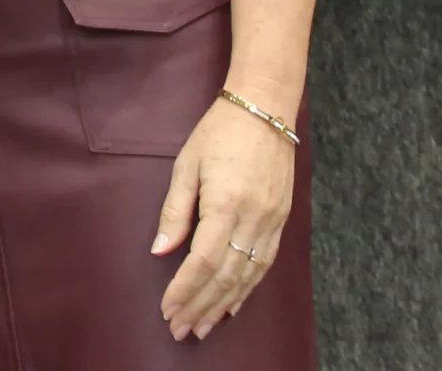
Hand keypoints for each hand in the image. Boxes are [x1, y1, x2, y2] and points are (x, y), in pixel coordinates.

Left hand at [153, 94, 297, 339]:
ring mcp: (272, 223)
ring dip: (224, 304)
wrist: (265, 112)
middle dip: (201, 306)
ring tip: (203, 326)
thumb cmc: (218, 134)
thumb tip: (160, 251)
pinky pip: (263, 264)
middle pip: (227, 276)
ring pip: (248, 276)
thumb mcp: (187, 165)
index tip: (168, 309)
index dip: (185, 290)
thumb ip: (175, 211)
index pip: (203, 261)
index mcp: (226, 205)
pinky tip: (232, 303)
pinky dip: (246, 288)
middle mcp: (254, 220)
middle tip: (181, 329)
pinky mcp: (281, 222)